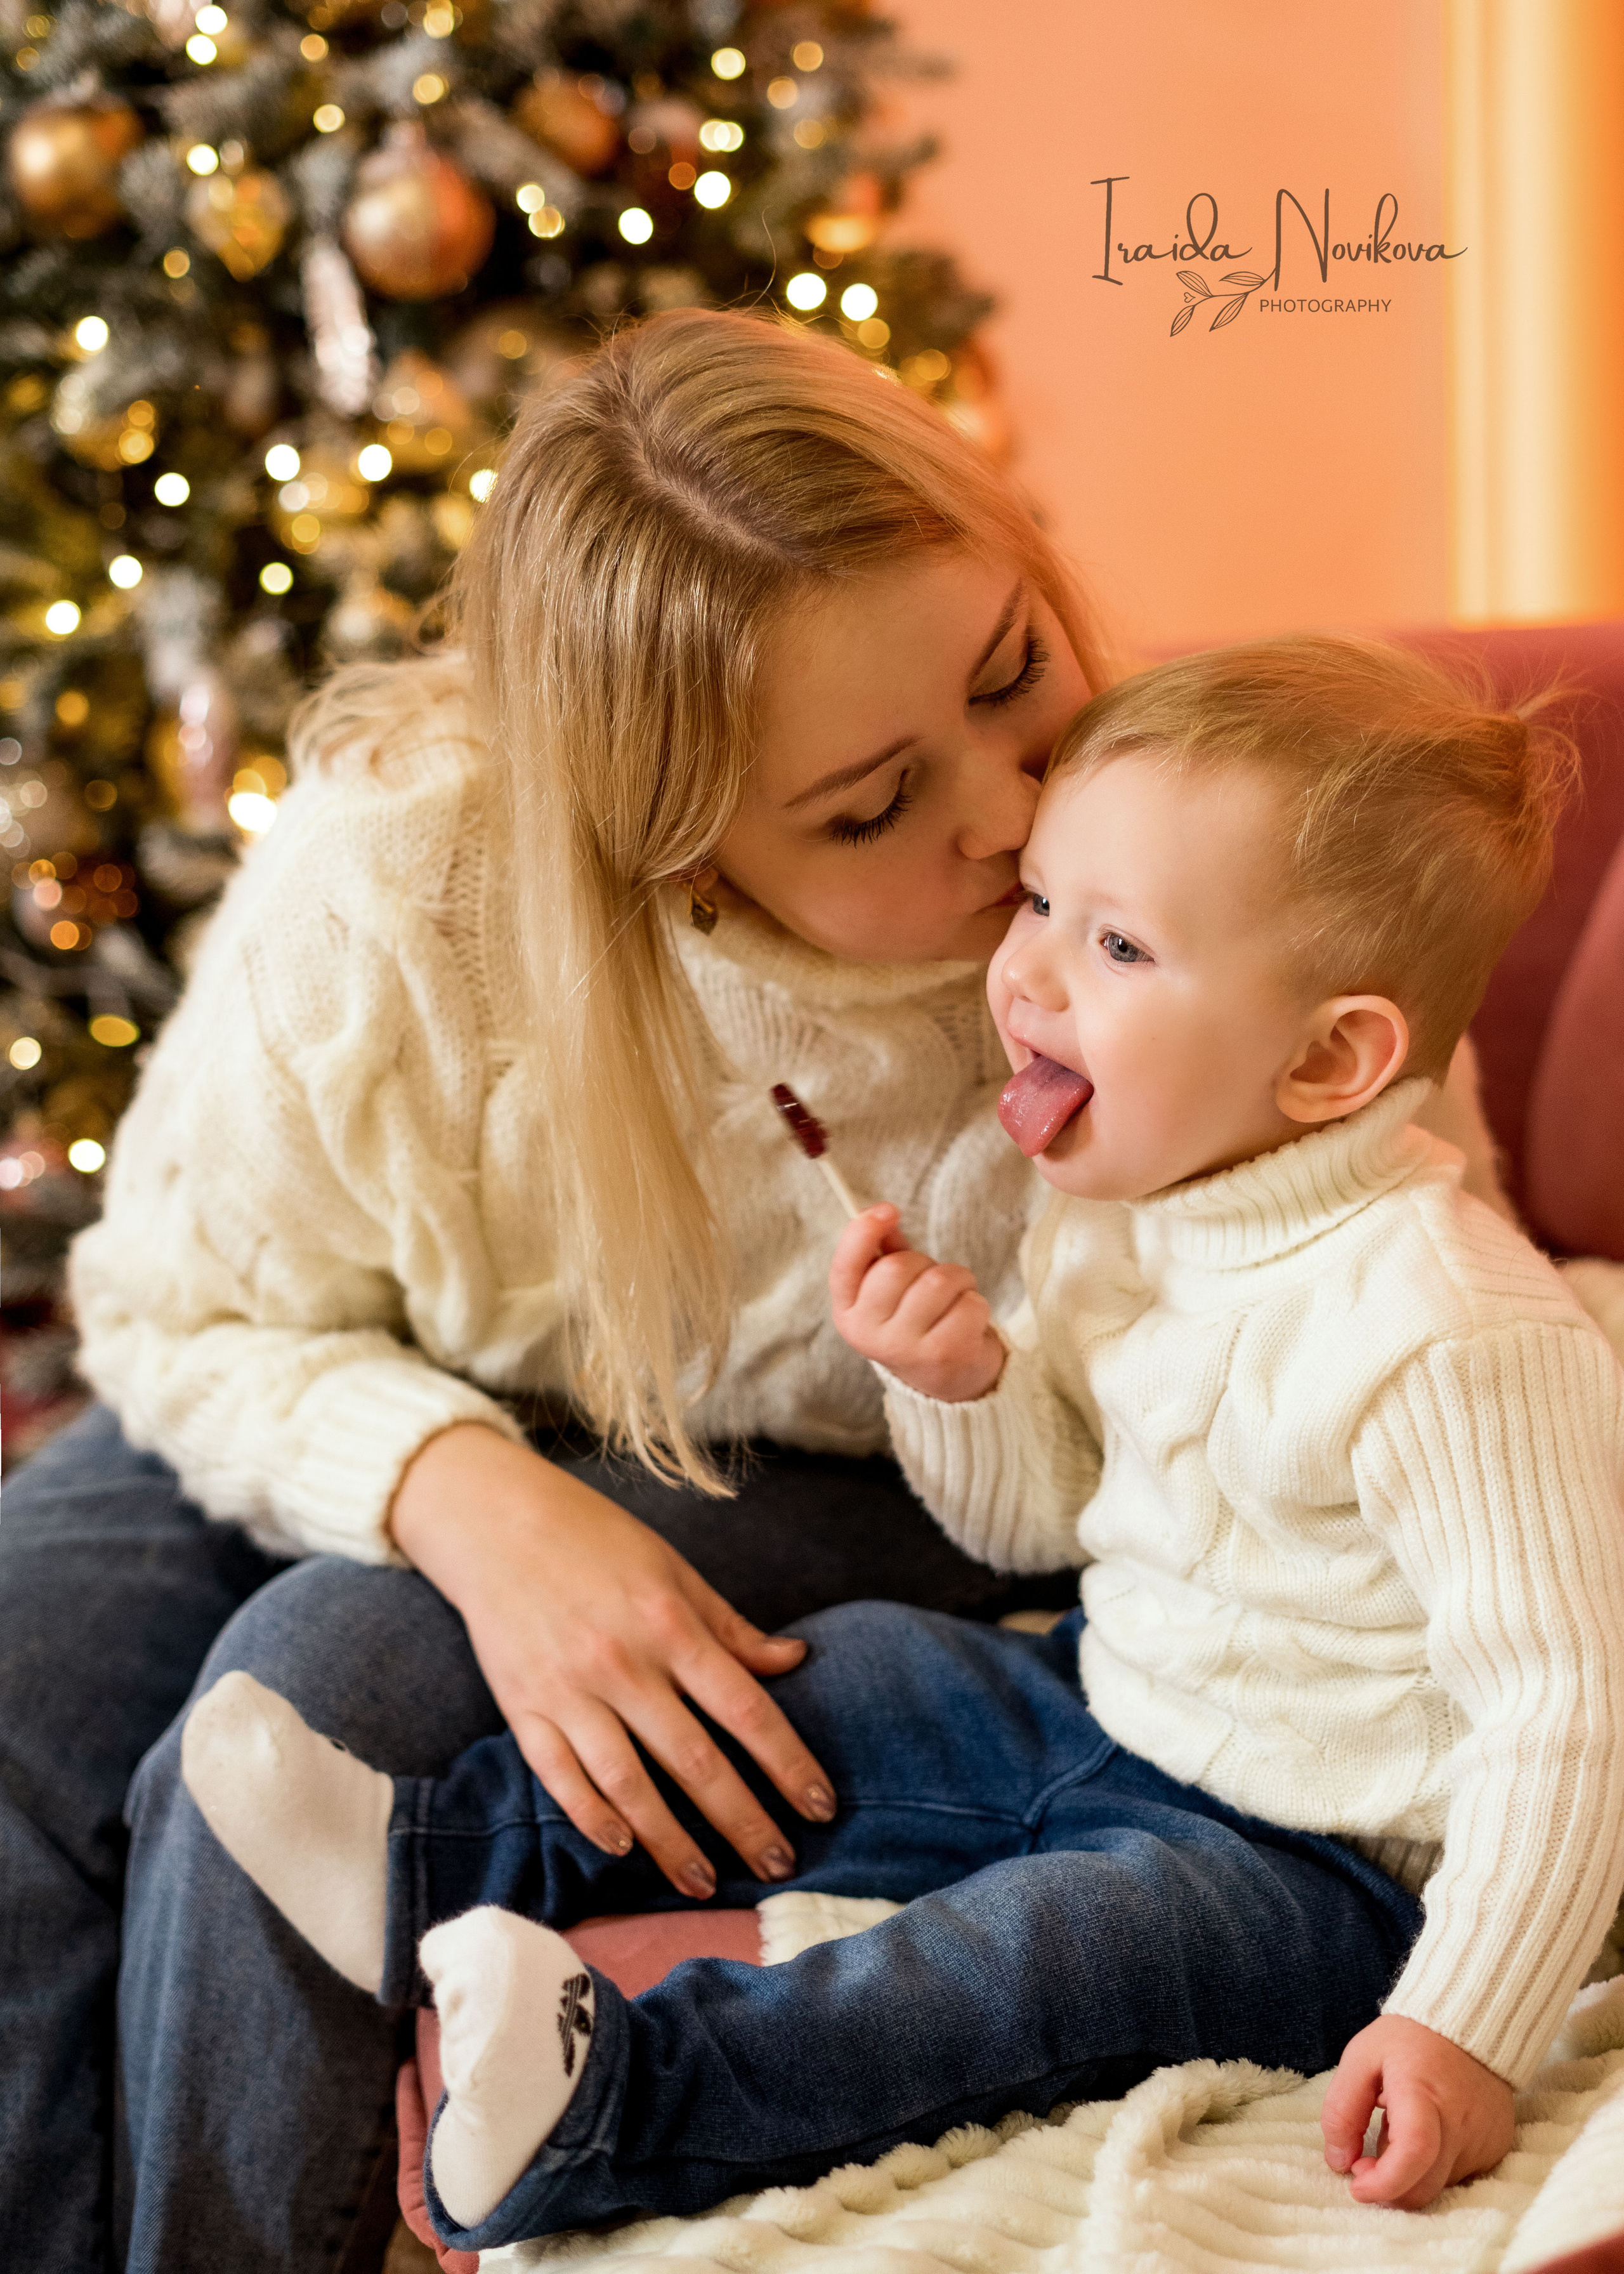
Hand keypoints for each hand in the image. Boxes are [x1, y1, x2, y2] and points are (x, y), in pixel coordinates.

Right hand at [389, 1425, 835, 1897]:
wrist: (497, 1523)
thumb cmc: (597, 1543)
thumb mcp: (675, 1572)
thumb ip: (731, 1626)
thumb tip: (794, 1659)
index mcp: (669, 1625)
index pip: (744, 1709)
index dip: (787, 1763)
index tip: (820, 1806)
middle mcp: (622, 1663)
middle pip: (695, 1759)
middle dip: (742, 1821)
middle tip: (779, 1866)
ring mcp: (568, 1690)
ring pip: (628, 1783)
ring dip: (670, 1841)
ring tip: (704, 1881)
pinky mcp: (522, 1708)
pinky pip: (560, 1777)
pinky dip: (592, 1817)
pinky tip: (623, 1847)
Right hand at [829, 1204, 1004, 1403]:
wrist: (948, 1382)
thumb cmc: (918, 1322)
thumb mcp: (893, 1291)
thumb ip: (884, 1253)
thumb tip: (881, 1216)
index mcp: (849, 1312)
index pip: (845, 1266)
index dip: (863, 1231)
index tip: (889, 1209)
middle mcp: (868, 1334)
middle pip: (897, 1267)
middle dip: (925, 1262)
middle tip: (933, 1280)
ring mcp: (905, 1348)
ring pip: (938, 1281)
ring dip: (957, 1279)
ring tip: (954, 1298)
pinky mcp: (943, 1354)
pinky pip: (969, 1303)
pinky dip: (975, 1301)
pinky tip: (966, 1319)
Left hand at [1320, 2014, 1514, 2207]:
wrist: (1467, 2024)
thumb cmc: (1407, 2040)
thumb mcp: (1361, 2058)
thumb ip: (1342, 2110)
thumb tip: (1339, 2162)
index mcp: (1422, 2093)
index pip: (1413, 2151)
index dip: (1383, 2182)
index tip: (1356, 2185)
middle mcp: (1460, 2122)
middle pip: (1425, 2186)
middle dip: (1388, 2187)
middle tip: (1366, 2160)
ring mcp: (1484, 2139)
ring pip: (1440, 2184)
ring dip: (1411, 2172)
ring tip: (1400, 2127)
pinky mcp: (1496, 2148)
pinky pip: (1460, 2175)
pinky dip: (1435, 2166)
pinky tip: (1427, 2132)